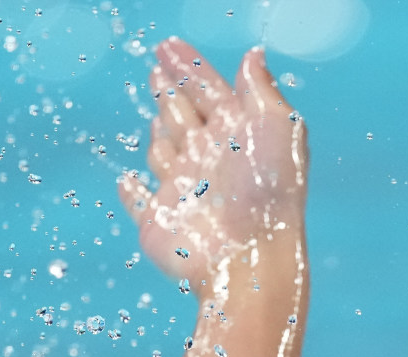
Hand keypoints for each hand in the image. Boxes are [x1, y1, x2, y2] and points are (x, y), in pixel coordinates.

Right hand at [119, 39, 307, 289]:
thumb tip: (253, 57)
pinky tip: (129, 182)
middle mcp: (210, 162)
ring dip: (159, 134)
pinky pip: (140, 204)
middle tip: (157, 69)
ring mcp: (184, 192)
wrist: (246, 259)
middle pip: (186, 117)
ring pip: (165, 154)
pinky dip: (132, 193)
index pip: (210, 92)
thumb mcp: (277, 127)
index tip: (169, 45)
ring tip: (157, 116)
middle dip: (171, 92)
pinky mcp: (159, 222)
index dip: (189, 66)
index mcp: (237, 137)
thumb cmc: (267, 193)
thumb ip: (262, 90)